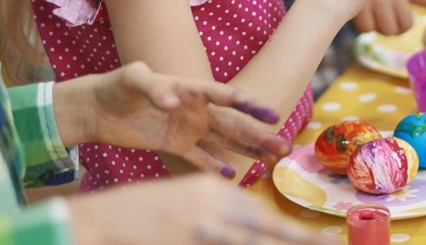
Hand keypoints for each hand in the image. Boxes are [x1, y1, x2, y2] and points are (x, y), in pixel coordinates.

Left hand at [54, 62, 289, 177]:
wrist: (97, 107)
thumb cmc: (116, 85)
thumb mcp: (132, 79)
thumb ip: (152, 87)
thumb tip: (172, 102)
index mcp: (190, 88)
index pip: (225, 96)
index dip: (248, 104)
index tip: (271, 114)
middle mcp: (195, 109)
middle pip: (234, 123)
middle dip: (259, 135)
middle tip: (285, 145)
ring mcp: (187, 128)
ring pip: (224, 141)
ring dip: (248, 150)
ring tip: (273, 160)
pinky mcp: (175, 145)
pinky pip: (200, 158)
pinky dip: (215, 166)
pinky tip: (232, 175)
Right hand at [68, 174, 333, 244]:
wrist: (100, 219)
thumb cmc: (139, 212)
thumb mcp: (180, 199)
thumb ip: (211, 208)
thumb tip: (244, 220)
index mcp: (210, 187)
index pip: (255, 209)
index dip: (281, 228)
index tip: (304, 238)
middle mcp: (211, 203)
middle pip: (263, 225)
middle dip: (294, 239)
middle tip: (325, 244)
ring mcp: (201, 226)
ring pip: (252, 240)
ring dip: (281, 244)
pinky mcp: (190, 240)